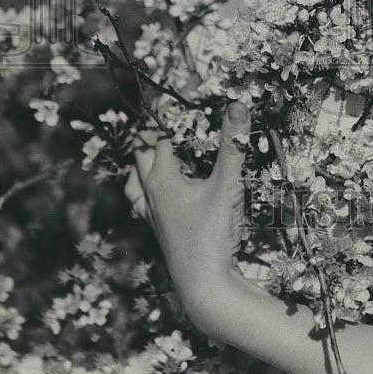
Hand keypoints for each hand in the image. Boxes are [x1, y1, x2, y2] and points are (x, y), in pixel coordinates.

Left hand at [124, 102, 250, 331]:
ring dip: (143, 158)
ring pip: (134, 177)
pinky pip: (141, 201)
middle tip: (172, 111)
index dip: (174, 107)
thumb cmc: (212, 235)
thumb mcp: (227, 185)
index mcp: (161, 177)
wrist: (204, 286)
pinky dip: (144, 187)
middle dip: (153, 128)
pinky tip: (156, 189)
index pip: (160, 131)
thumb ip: (232, 144)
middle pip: (140, 151)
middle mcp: (150, 192)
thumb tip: (237, 104)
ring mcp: (151, 212)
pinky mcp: (159, 228)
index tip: (189, 87)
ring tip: (156, 146)